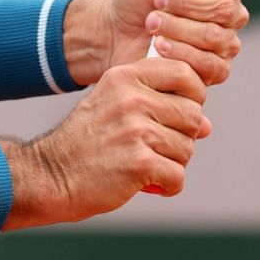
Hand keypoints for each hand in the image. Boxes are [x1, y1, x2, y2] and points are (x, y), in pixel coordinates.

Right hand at [6, 58, 209, 224]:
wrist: (52, 174)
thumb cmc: (88, 141)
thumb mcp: (115, 106)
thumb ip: (159, 107)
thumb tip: (208, 126)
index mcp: (125, 77)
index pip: (185, 73)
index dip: (193, 96)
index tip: (179, 113)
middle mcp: (131, 98)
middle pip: (193, 115)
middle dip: (182, 137)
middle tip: (154, 148)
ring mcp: (135, 130)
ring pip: (187, 149)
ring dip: (171, 164)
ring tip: (142, 164)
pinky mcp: (139, 163)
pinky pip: (178, 177)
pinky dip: (166, 186)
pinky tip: (146, 184)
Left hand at [69, 0, 249, 87]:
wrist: (116, 30)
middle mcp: (231, 14)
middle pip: (223, 9)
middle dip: (181, 4)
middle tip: (155, 2)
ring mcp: (225, 44)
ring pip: (213, 37)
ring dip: (174, 28)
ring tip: (151, 23)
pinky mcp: (214, 71)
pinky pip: (208, 65)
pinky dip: (178, 53)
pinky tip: (159, 46)